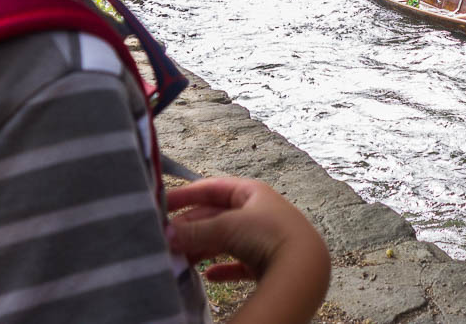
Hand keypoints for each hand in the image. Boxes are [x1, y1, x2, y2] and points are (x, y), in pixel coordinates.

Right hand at [166, 177, 328, 284]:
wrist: (302, 268)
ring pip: (225, 241)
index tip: (163, 205)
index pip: (213, 188)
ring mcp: (263, 238)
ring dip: (202, 249)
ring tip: (179, 260)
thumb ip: (196, 231)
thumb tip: (168, 235)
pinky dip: (223, 269)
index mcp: (251, 192)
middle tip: (166, 239)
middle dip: (192, 227)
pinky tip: (209, 276)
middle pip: (216, 216)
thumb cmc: (267, 234)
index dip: (187, 195)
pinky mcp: (266, 262)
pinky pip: (239, 264)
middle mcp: (257, 212)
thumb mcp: (227, 227)